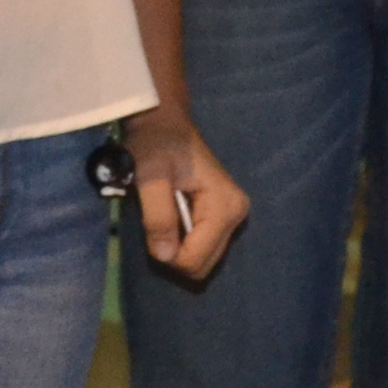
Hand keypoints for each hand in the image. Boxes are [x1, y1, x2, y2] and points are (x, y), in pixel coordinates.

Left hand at [121, 103, 248, 281]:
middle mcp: (237, 214)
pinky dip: (184, 240)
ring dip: (178, 246)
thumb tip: (166, 257)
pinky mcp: (226, 216)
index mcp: (225, 206)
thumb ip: (158, 216)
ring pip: (203, 259)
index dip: (168, 254)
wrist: (164, 122)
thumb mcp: (150, 177)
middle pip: (203, 265)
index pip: (196, 259)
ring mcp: (234, 216)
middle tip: (156, 223)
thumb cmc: (156, 144)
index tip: (151, 230)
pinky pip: (203, 246)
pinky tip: (174, 216)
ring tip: (165, 215)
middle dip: (175, 253)